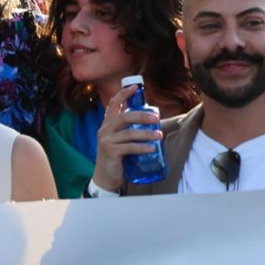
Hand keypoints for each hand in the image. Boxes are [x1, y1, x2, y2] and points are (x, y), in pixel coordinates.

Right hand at [88, 81, 162, 195]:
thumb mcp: (119, 140)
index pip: (113, 103)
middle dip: (142, 116)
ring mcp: (106, 141)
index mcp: (107, 124)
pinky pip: (129, 147)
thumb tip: (150, 122)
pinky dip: (142, 147)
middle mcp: (104, 130)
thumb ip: (128, 130)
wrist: (105, 177)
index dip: (123, 94)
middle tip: (156, 119)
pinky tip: (152, 148)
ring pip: (129, 133)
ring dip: (146, 134)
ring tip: (159, 135)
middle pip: (124, 117)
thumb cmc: (116, 157)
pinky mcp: (111, 152)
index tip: (136, 87)